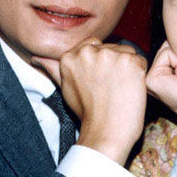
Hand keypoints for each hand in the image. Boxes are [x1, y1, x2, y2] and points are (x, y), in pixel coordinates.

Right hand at [32, 37, 146, 165]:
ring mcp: (110, 55)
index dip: (101, 61)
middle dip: (114, 64)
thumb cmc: (87, 113)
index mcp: (70, 56)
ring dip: (127, 69)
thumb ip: (53, 68)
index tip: (101, 79)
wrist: (106, 131)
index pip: (93, 45)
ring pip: (126, 53)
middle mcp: (88, 52)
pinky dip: (139, 74)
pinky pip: (140, 60)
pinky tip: (130, 89)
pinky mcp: (130, 61)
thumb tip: (37, 58)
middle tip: (111, 88)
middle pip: (111, 47)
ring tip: (120, 89)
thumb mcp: (65, 87)